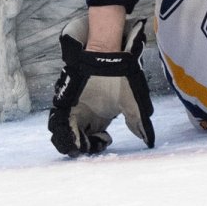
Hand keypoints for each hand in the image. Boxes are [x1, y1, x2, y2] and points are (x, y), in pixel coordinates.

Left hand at [48, 19, 155, 156]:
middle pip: (77, 140)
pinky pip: (58, 122)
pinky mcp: (63, 102)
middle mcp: (84, 116)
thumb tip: (148, 141)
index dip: (97, 145)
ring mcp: (73, 109)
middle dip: (81, 148)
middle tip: (86, 148)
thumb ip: (137, 122)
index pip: (93, 139)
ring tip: (77, 144)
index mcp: (99, 119)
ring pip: (64, 133)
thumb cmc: (120, 78)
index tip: (105, 140)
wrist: (107, 57)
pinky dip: (62, 131)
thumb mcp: (131, 103)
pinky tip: (70, 134)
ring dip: (68, 142)